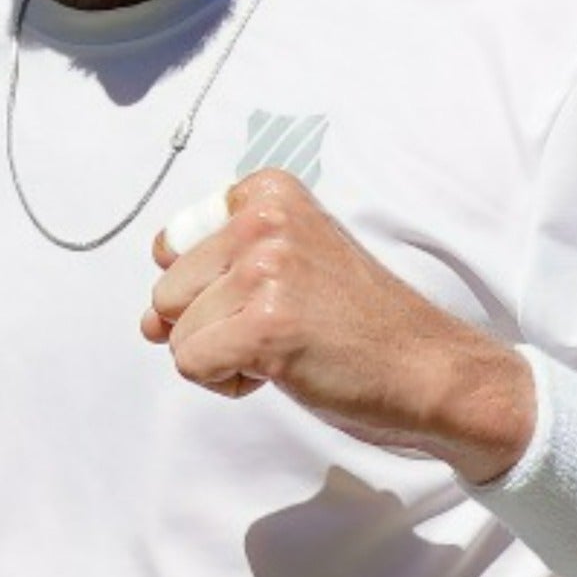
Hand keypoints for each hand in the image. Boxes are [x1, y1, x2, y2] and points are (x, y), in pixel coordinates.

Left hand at [142, 169, 535, 482]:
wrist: (430, 371)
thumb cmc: (354, 324)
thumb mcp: (284, 266)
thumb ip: (206, 277)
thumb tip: (146, 323)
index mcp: (267, 194)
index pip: (171, 245)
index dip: (208, 288)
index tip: (270, 293)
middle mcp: (264, 220)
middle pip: (165, 291)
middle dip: (210, 325)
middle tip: (281, 327)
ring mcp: (266, 270)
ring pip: (174, 332)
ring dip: (222, 355)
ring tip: (287, 346)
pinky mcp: (266, 325)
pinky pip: (191, 364)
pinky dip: (227, 382)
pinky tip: (282, 370)